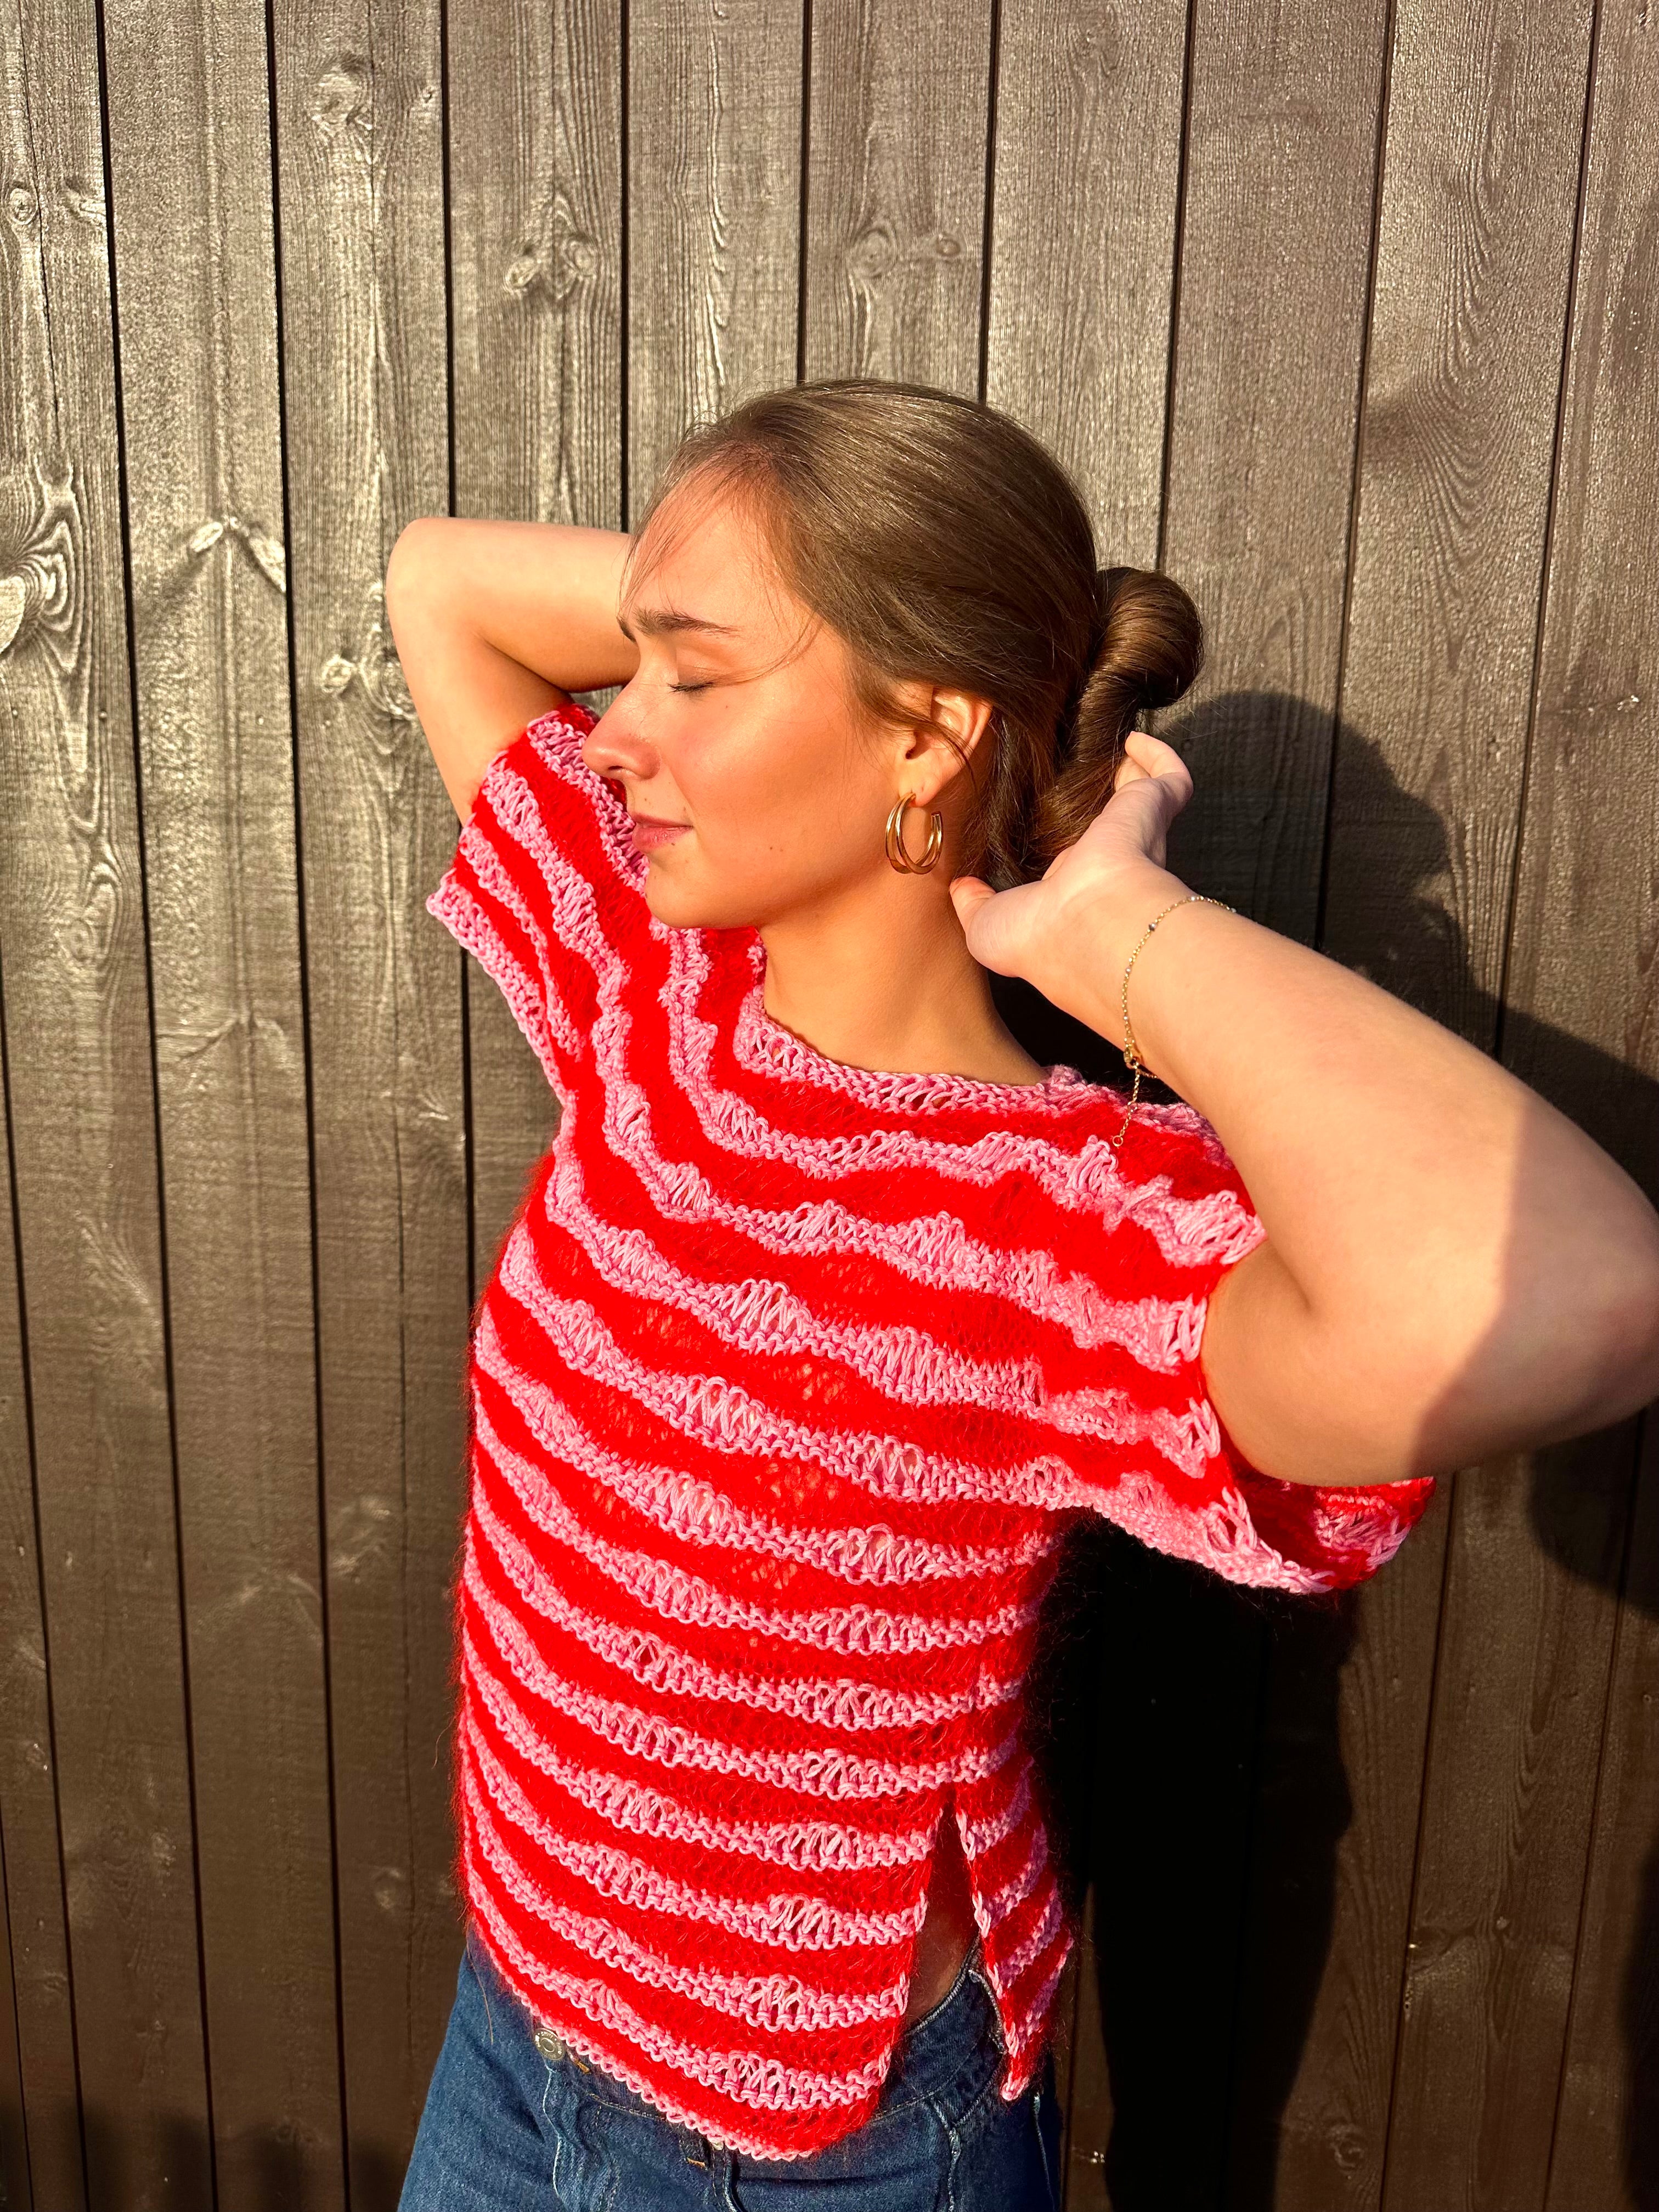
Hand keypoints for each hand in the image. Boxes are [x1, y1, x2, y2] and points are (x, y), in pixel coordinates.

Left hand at [948, 729, 1195, 985]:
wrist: (1089, 928)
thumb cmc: (1039, 938)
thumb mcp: (986, 926)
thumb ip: (972, 903)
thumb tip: (961, 886)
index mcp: (1072, 891)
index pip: (1071, 861)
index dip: (1058, 838)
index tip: (1039, 813)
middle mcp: (1108, 865)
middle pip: (1106, 824)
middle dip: (1095, 795)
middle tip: (1072, 764)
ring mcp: (1135, 837)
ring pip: (1139, 795)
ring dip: (1126, 767)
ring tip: (1102, 741)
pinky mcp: (1152, 809)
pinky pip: (1169, 778)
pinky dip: (1157, 754)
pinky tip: (1132, 738)